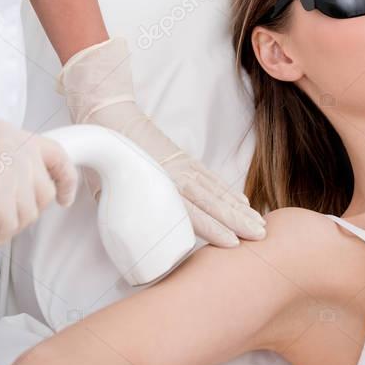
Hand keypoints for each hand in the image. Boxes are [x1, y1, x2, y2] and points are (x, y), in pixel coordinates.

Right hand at [0, 95, 78, 249]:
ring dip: (10, 228)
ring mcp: (7, 168)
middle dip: (27, 213)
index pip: (58, 154)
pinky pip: (10, 226)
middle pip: (44, 192)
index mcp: (13, 133)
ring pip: (29, 213)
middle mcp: (16, 146)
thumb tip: (27, 190)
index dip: (66, 181)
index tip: (64, 198)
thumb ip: (7, 158)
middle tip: (3, 220)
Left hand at [55, 36, 266, 246]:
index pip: (191, 211)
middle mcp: (175, 174)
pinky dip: (228, 191)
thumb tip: (132, 246)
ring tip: (258, 223)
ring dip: (238, 208)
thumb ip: (126, 216)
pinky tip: (241, 202)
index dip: (214, 228)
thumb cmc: (105, 160)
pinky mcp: (183, 158)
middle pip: (212, 201)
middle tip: (260, 237)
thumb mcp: (106, 193)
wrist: (109, 118)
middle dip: (238, 220)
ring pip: (217, 189)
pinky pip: (211, 177)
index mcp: (157, 184)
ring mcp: (182, 164)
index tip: (233, 243)